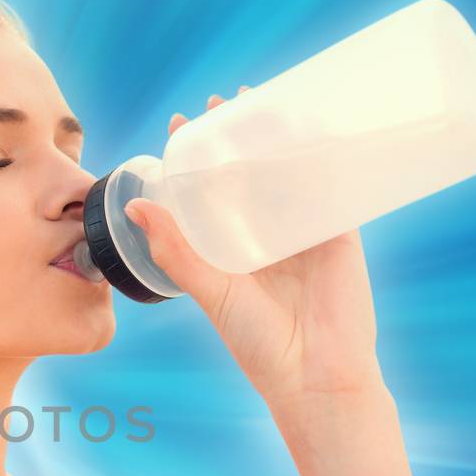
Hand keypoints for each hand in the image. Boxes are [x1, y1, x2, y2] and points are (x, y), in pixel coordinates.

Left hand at [126, 87, 385, 409]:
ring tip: (260, 99)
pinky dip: (324, 155)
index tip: (178, 123)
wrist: (316, 376)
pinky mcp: (340, 232)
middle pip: (251, 171)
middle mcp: (267, 234)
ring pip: (289, 170)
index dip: (196, 156)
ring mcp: (304, 230)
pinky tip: (313, 124)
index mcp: (232, 248)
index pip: (210, 190)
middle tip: (222, 100)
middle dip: (238, 133)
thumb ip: (176, 250)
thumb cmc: (259, 345)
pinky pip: (332, 185)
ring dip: (277, 133)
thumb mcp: (211, 292)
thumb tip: (134, 208)